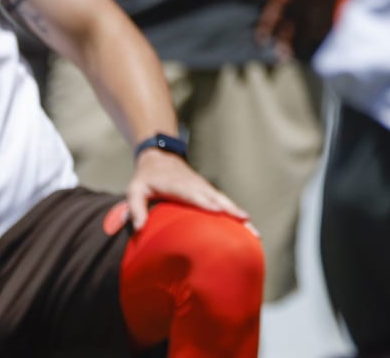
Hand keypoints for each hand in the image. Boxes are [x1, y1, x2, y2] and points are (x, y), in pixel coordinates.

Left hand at [126, 148, 247, 231]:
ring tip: (255, 231)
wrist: (160, 157)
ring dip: (240, 214)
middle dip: (233, 211)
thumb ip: (135, 208)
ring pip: (225, 201)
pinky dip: (236, 213)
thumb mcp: (134, 190)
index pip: (194, 195)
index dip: (206, 203)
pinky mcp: (209, 192)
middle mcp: (196, 186)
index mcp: (178, 185)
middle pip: (217, 199)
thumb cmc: (147, 178)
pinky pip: (224, 203)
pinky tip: (247, 226)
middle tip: (248, 225)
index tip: (220, 213)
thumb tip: (139, 229)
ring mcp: (205, 188)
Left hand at [257, 0, 363, 59]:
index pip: (278, 6)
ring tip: (294, 55)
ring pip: (309, 22)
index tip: (262, 38)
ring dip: (301, 39)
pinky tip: (315, 39)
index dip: (269, 23)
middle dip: (285, 39)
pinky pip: (326, 17)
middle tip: (278, 57)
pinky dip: (320, 30)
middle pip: (293, 20)